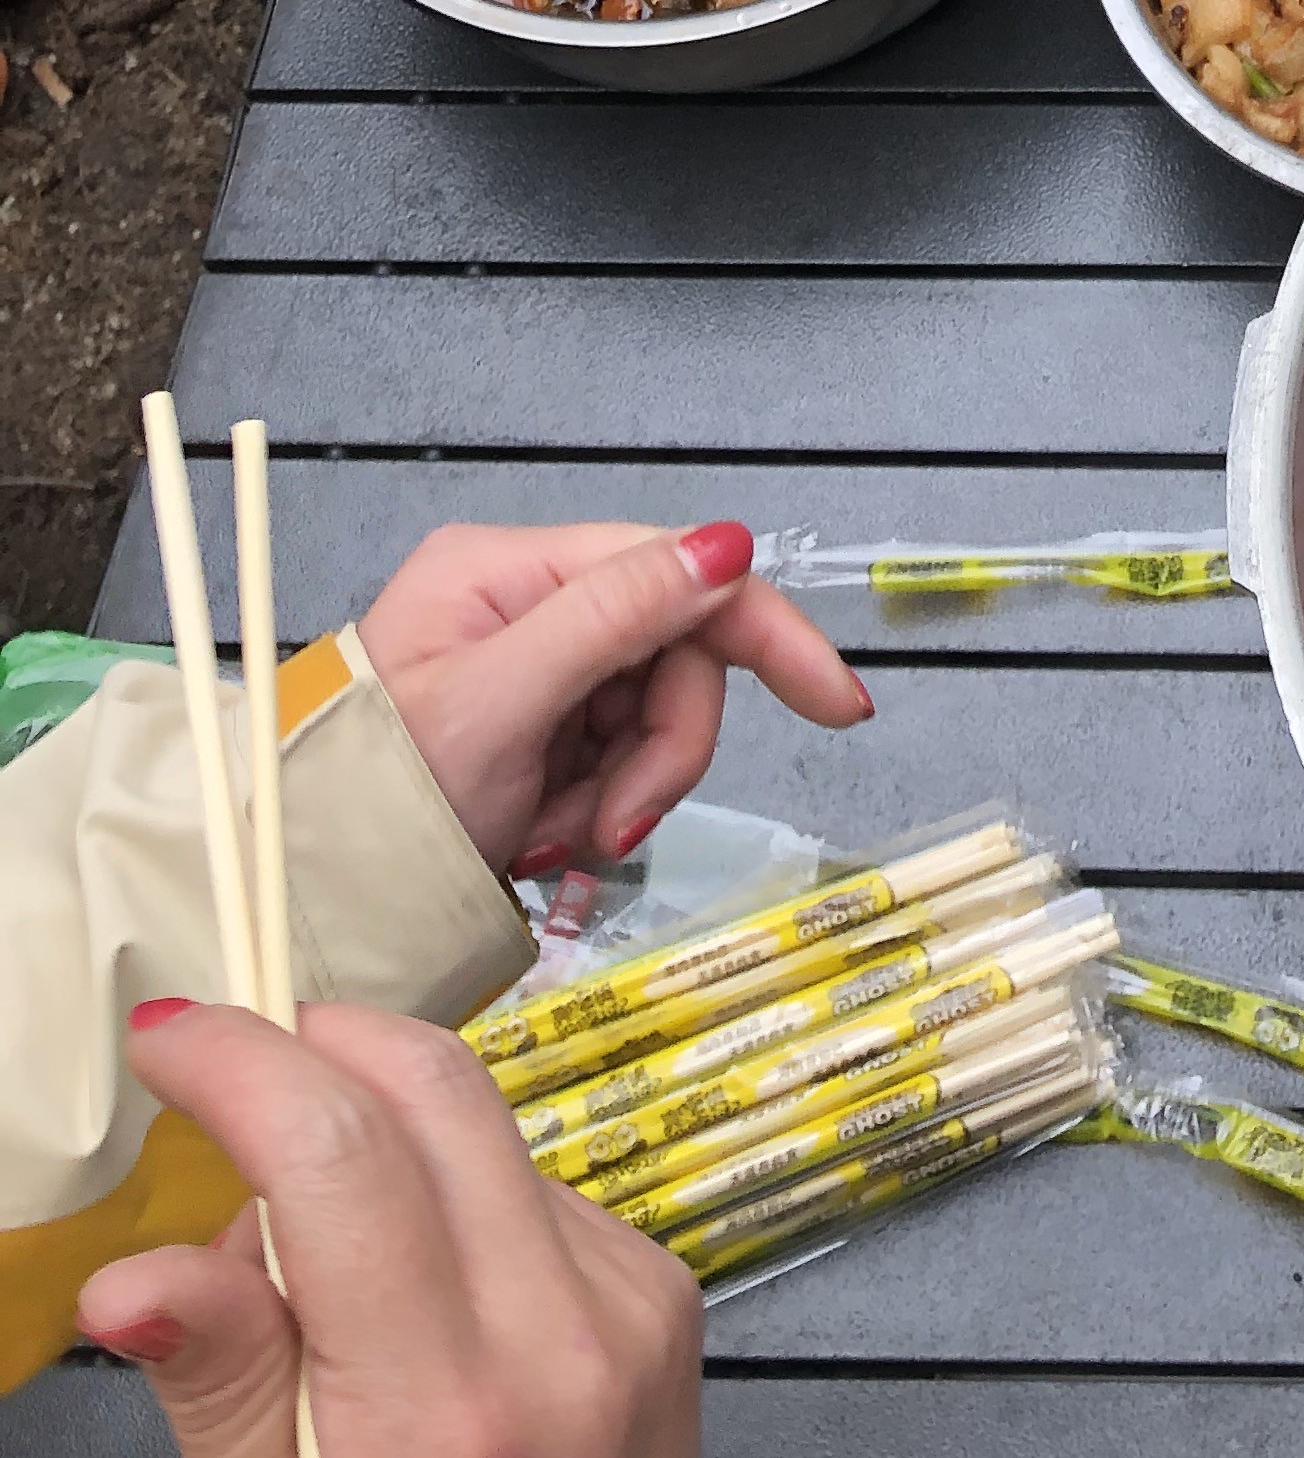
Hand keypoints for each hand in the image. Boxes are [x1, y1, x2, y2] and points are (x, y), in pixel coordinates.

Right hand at [76, 1001, 700, 1457]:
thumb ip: (228, 1390)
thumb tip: (133, 1276)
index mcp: (444, 1410)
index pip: (340, 1159)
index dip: (245, 1066)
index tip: (174, 1033)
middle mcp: (559, 1335)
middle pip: (436, 1094)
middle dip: (322, 1049)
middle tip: (230, 1074)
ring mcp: (630, 1306)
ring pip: (489, 1136)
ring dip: (391, 1140)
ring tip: (321, 1257)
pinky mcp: (667, 1297)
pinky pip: (542, 1194)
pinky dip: (463, 1203)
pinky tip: (425, 1295)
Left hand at [360, 518, 869, 875]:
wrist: (313, 914)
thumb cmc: (374, 804)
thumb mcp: (496, 708)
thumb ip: (613, 619)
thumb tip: (728, 543)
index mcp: (510, 571)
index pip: (677, 572)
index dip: (766, 633)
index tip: (837, 706)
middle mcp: (526, 606)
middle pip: (672, 656)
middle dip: (659, 753)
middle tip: (614, 829)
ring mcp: (531, 673)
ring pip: (652, 718)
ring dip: (625, 793)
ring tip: (561, 845)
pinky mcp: (535, 736)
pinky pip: (616, 764)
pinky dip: (598, 813)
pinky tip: (547, 845)